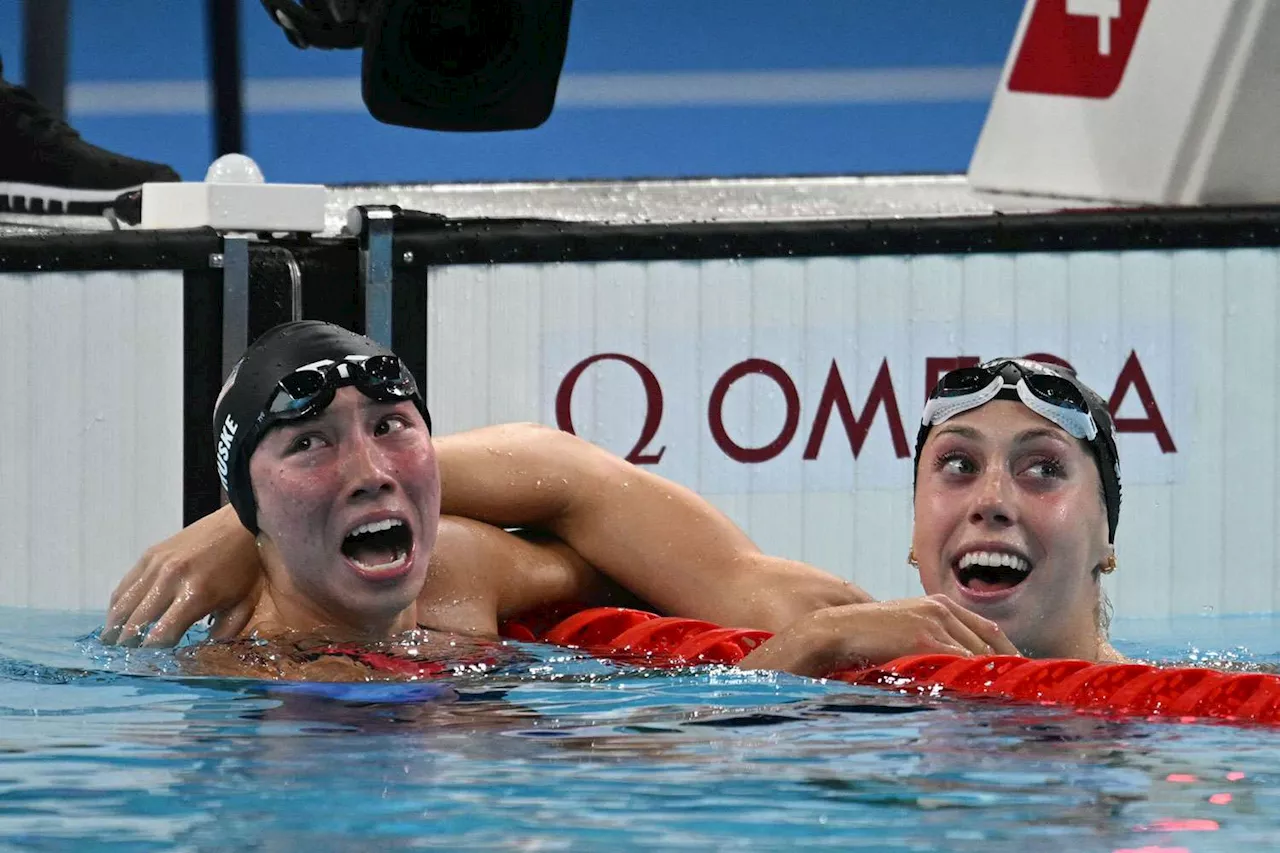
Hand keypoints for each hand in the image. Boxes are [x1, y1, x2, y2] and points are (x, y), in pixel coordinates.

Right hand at [101, 504, 262, 646]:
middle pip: (135, 623)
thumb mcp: (243, 606)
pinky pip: (125, 585)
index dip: (151, 655)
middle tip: (122, 662)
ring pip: (123, 604)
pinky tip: (118, 619)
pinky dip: (118, 605)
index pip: (161, 635)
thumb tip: (199, 657)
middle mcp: (170, 580)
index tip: (147, 668)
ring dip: (114, 627)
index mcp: (195, 595)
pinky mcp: (150, 554)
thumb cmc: (246, 569)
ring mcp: (156, 565)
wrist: (241, 525)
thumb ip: (221, 635)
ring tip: (111, 645)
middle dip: (127, 646)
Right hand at [738, 595, 1019, 677]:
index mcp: (940, 605)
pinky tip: (986, 700)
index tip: (1022, 682)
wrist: (832, 630)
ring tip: (1013, 706)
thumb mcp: (904, 634)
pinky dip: (975, 682)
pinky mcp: (924, 638)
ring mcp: (934, 621)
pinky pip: (960, 664)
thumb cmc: (866, 639)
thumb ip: (931, 645)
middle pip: (991, 645)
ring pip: (979, 656)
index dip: (1009, 659)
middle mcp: (942, 608)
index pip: (989, 633)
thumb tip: (954, 672)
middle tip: (1027, 699)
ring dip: (996, 682)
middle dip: (1008, 674)